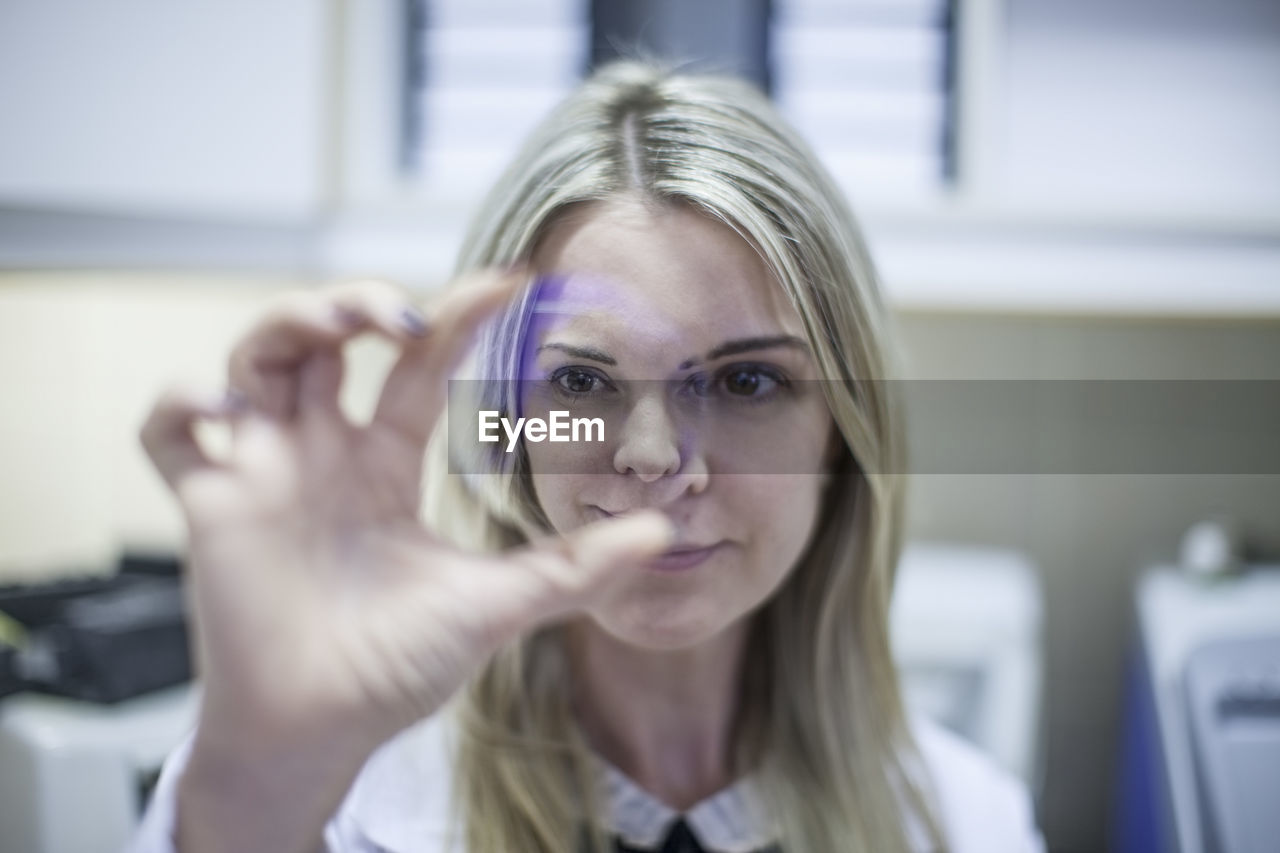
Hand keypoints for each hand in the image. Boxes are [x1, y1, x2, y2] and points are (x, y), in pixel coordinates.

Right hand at [140, 271, 672, 756]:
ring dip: (284, 325)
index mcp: (384, 463)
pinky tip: (227, 411)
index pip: (415, 366)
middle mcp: (322, 452)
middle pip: (323, 340)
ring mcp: (264, 472)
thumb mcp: (496, 605)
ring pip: (253, 360)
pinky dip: (182, 404)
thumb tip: (661, 532)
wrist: (325, 730)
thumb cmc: (399, 666)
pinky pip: (168, 433)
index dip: (454, 316)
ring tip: (333, 330)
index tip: (508, 281)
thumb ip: (573, 568)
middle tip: (400, 314)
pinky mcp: (210, 505)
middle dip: (354, 303)